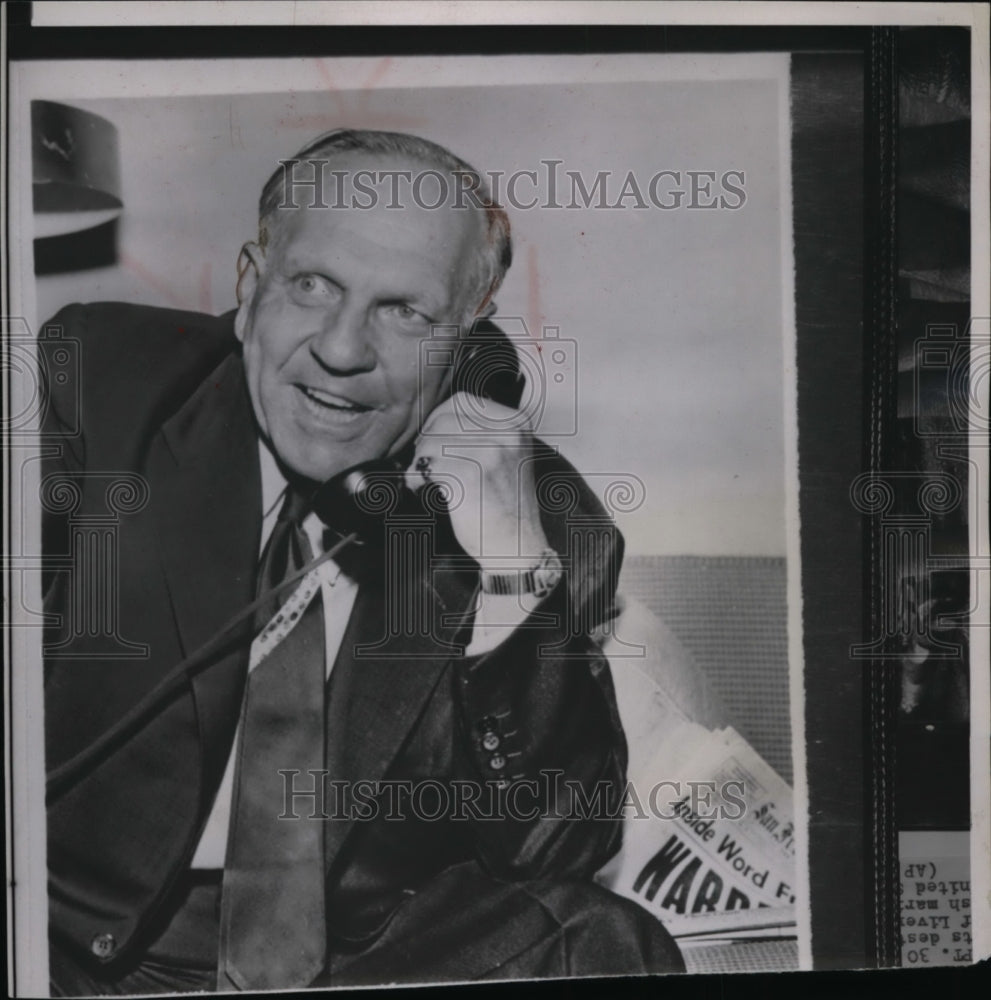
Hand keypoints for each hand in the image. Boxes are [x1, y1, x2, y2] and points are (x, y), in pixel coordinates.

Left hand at [404, 391, 550, 568]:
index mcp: (516, 424)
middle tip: (425, 463)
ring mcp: (490, 453)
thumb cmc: (505, 505)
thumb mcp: (505, 456)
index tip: (432, 439)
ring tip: (424, 478)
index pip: (463, 401)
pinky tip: (421, 489)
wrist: (517, 546)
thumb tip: (434, 420)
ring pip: (432, 441)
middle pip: (444, 419)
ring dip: (420, 460)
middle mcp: (507, 434)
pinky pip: (426, 466)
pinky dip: (416, 478)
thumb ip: (480, 432)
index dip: (439, 419)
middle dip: (427, 440)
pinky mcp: (470, 476)